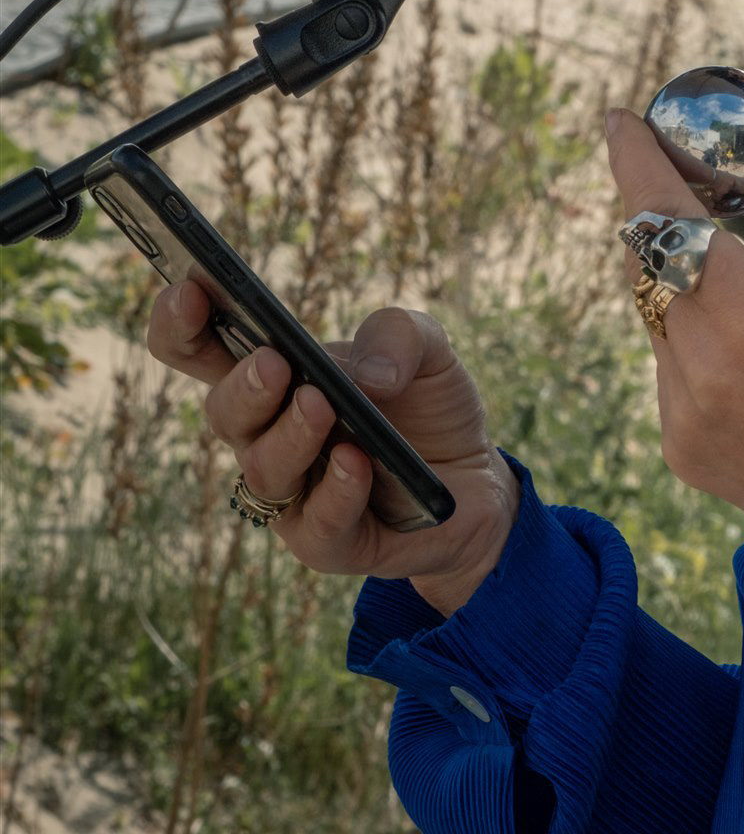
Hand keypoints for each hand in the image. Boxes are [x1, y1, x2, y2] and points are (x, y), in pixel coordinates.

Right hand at [147, 286, 518, 611]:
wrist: (475, 475)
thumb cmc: (427, 404)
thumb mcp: (428, 348)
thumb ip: (398, 334)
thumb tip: (367, 376)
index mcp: (271, 377)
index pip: (197, 349)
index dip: (178, 323)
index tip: (188, 292)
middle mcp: (266, 435)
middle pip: (223, 412)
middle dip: (243, 387)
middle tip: (273, 363)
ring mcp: (292, 492)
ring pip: (263, 470)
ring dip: (289, 436)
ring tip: (319, 405)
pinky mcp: (329, 542)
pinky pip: (317, 524)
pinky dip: (336, 491)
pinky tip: (357, 461)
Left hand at [605, 104, 743, 580]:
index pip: (661, 213)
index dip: (633, 159)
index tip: (621, 120)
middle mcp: (697, 363)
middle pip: (651, 262)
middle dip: (675, 224)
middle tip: (719, 202)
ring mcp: (680, 414)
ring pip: (661, 316)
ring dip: (696, 292)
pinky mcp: (679, 449)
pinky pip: (672, 370)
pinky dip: (703, 348)